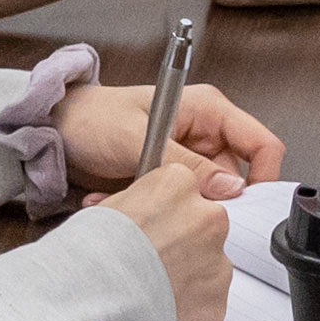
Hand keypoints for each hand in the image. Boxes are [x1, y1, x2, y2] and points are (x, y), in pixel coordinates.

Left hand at [53, 77, 283, 188]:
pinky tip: (119, 199)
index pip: (261, 144)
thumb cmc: (93, 117)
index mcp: (209, 111)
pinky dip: (152, 206)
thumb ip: (186, 163)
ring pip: (202, 195)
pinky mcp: (169, 177)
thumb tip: (230, 189)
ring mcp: (187, 157)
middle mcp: (204, 134)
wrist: (55, 129)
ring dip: (170, 203)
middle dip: (203, 199)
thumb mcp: (138, 138)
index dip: (264, 177)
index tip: (247, 208)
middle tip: (174, 209)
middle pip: (233, 179)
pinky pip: (177, 200)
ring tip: (134, 200)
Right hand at [102, 152, 238, 320]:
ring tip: (149, 294)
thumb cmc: (86, 256)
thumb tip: (149, 212)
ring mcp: (217, 262)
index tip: (151, 228)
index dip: (164, 213)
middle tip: (150, 265)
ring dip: (188, 277)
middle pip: (203, 227)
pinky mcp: (216, 303)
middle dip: (182, 244)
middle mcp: (208, 218)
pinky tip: (158, 314)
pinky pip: (207, 302)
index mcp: (178, 185)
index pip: (183, 190)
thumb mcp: (108, 209)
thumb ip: (143, 204)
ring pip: (209, 266)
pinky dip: (189, 309)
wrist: (87, 308)